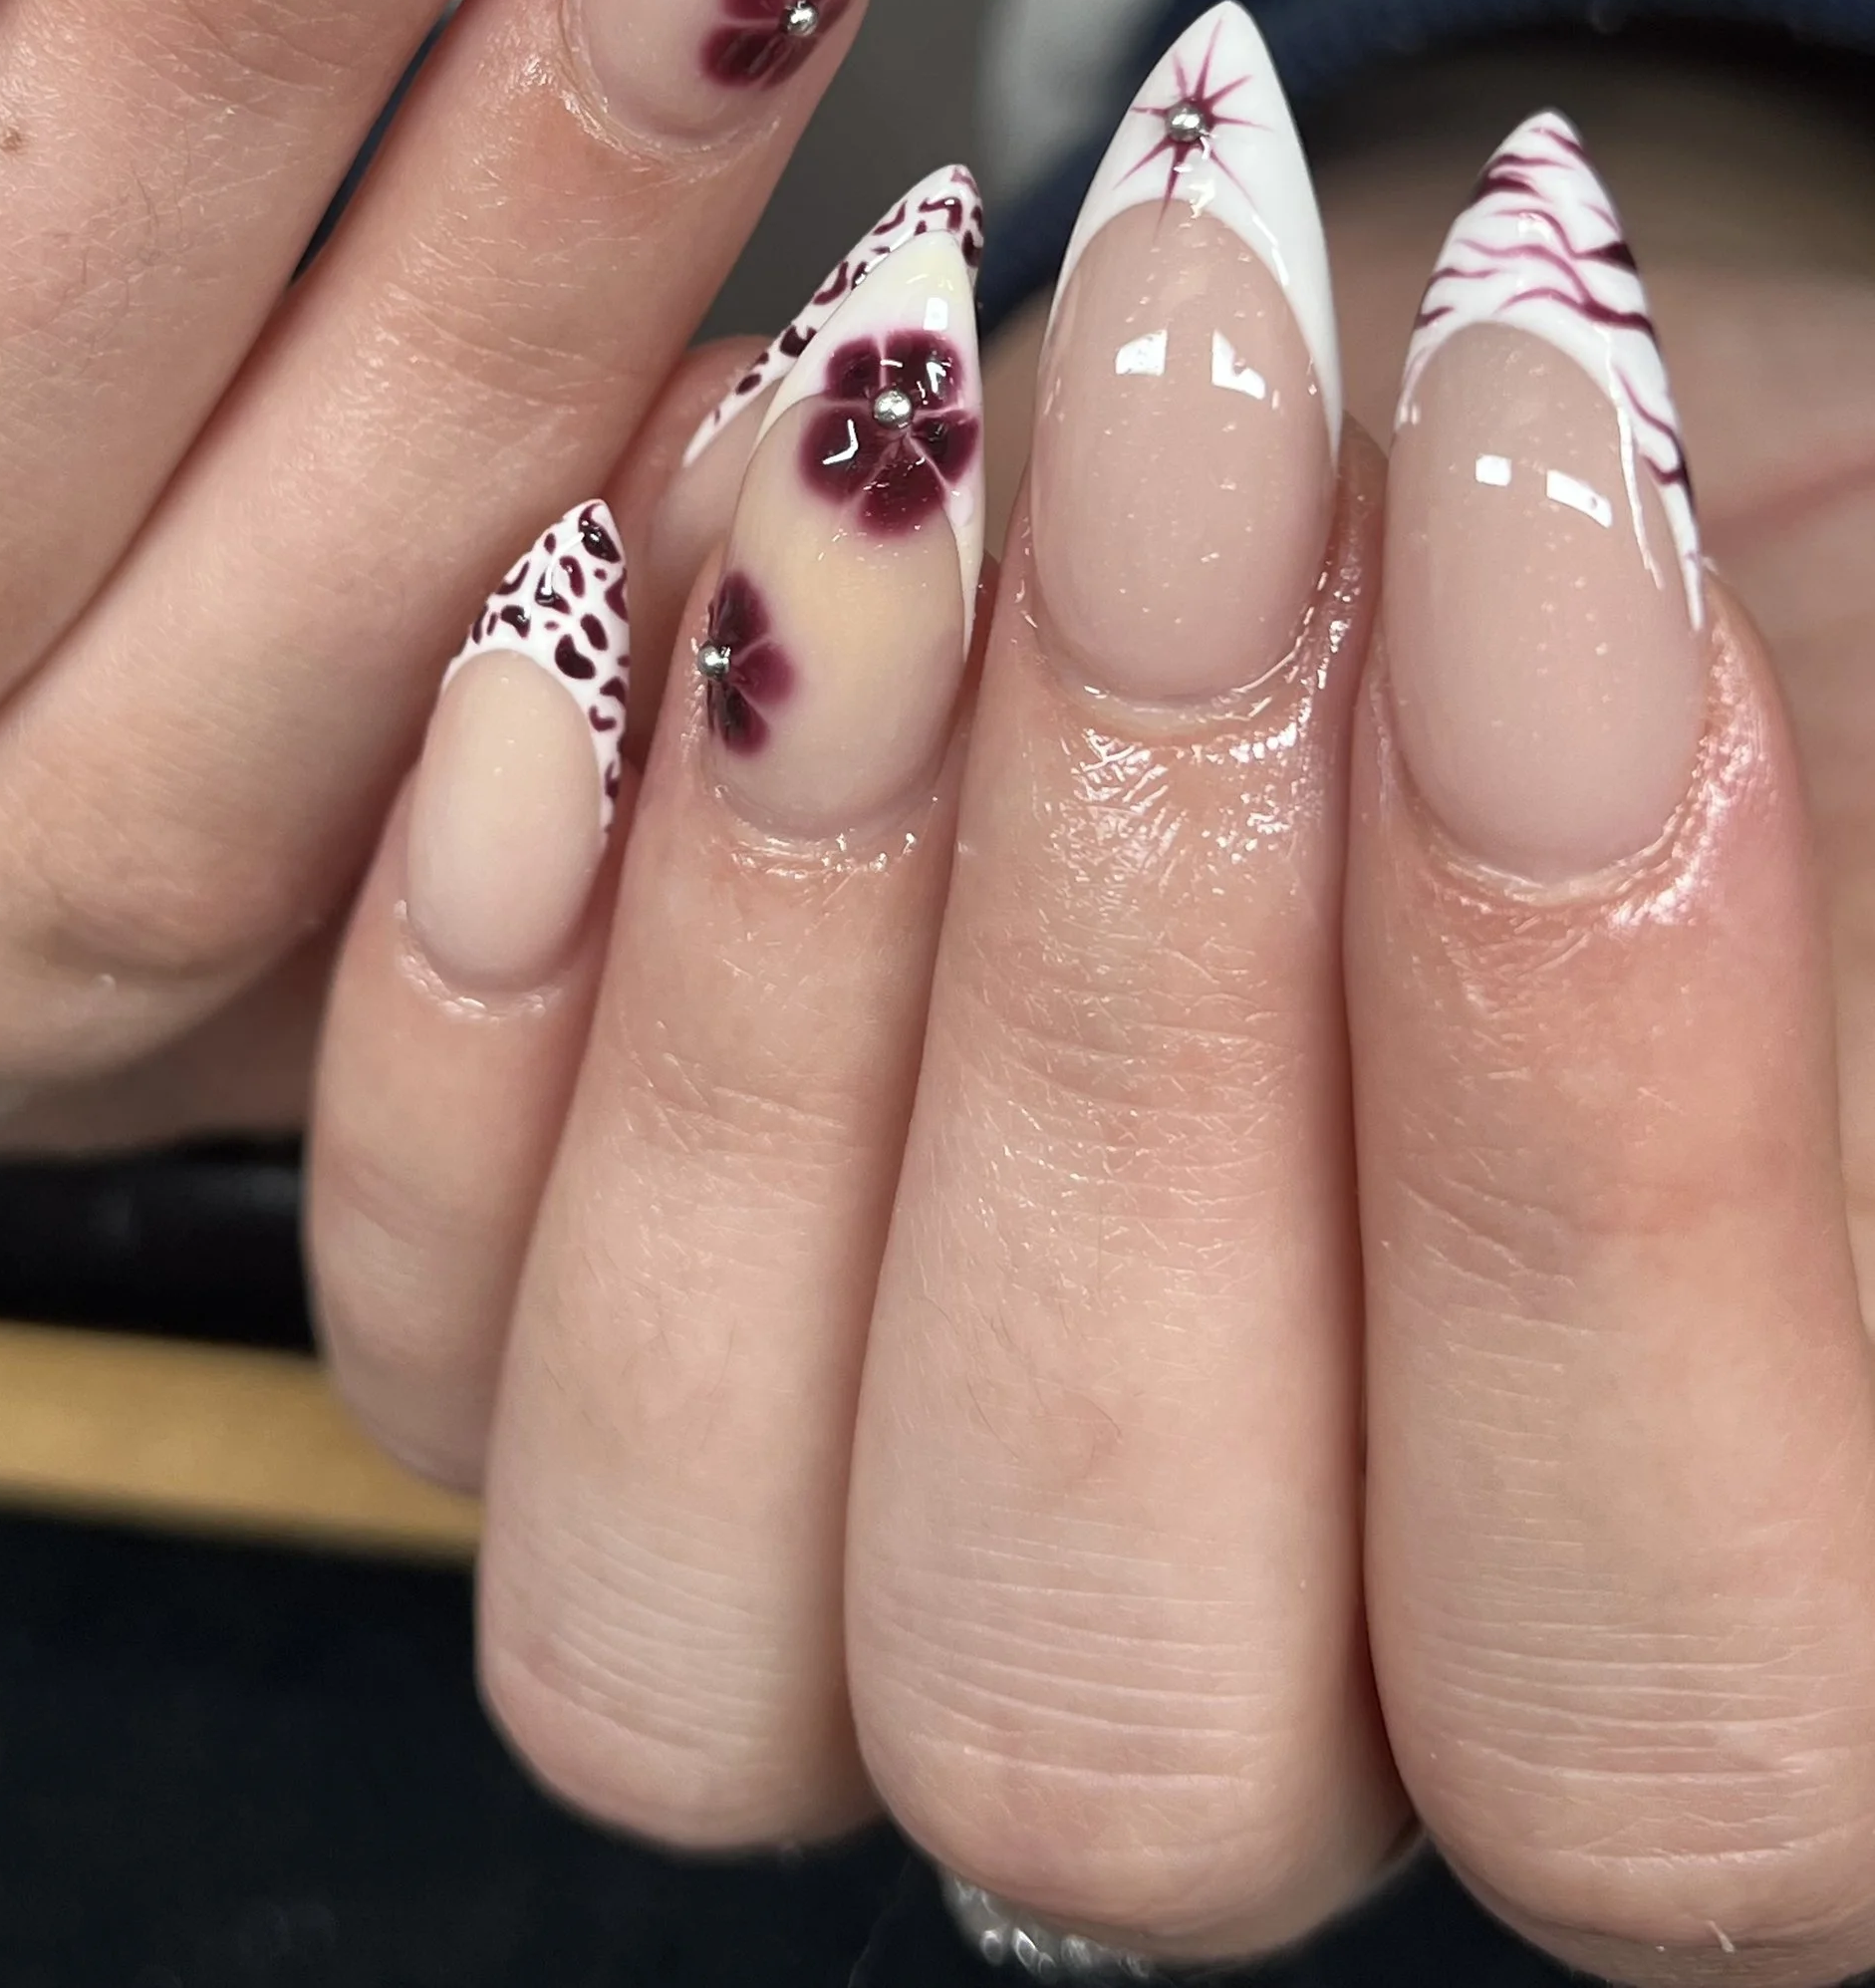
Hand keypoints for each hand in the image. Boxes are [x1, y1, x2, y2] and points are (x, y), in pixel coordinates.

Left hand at [309, 18, 1874, 1984]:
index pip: (1645, 1694)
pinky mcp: (543, 1368)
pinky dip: (461, 986)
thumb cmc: (1604, 559)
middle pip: (1105, 1680)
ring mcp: (834, 1588)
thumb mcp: (1732, 632)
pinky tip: (581, 604)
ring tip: (879, 475)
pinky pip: (422, 1352)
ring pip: (687, 1594)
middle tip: (1189, 435)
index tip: (1563, 543)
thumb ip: (1711, 791)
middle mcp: (1241, 1725)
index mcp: (1683, 1657)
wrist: (1341, 429)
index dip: (1586, 1155)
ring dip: (766, 983)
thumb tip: (1601, 663)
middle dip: (1127, 1009)